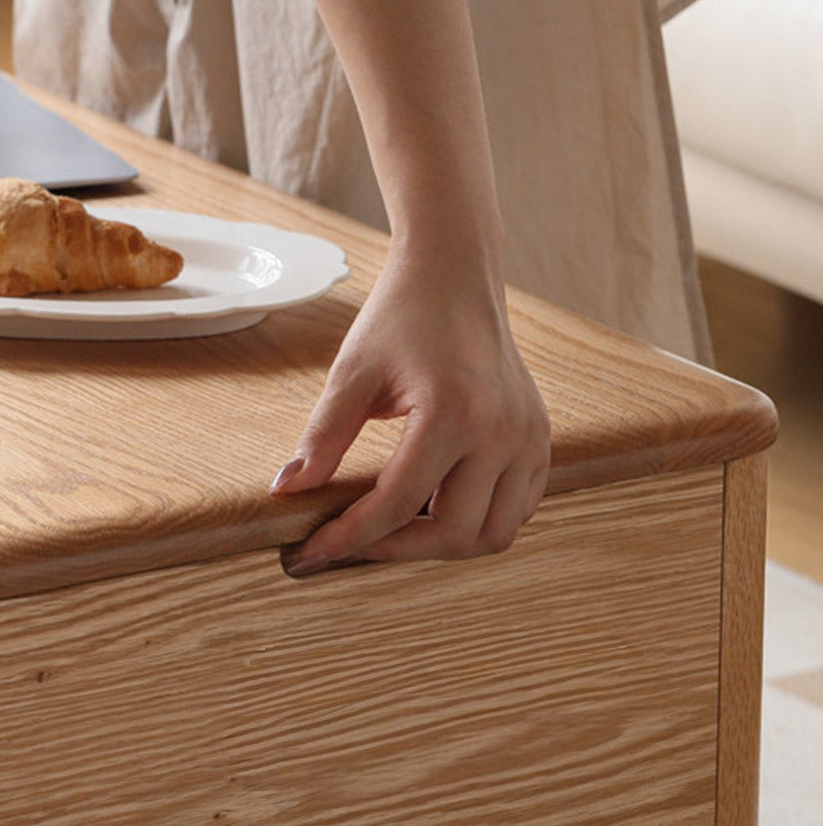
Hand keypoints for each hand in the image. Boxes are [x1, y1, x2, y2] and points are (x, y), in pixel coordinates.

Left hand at [270, 240, 550, 573]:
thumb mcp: (352, 373)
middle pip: (452, 534)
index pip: (396, 505)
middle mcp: (502, 432)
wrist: (456, 273)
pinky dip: (478, 523)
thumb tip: (288, 492)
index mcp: (454, 413)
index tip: (312, 552)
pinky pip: (517, 509)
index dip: (349, 538)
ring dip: (442, 544)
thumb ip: (322, 438)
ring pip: (494, 535)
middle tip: (353, 540)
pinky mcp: (539, 438)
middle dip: (396, 549)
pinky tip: (438, 505)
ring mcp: (529, 438)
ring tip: (397, 526)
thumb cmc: (401, 315)